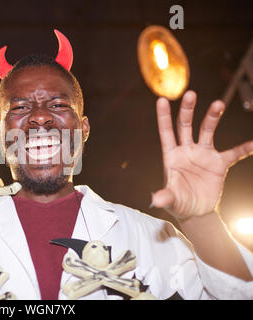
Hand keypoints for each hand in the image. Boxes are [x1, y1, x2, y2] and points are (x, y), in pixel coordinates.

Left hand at [151, 91, 252, 220]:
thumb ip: (165, 197)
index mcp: (172, 156)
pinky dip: (243, 149)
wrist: (196, 212)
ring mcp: (203, 155)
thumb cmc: (179, 203)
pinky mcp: (219, 164)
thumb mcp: (171, 200)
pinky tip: (252, 144)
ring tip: (218, 103)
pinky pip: (233, 154)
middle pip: (185, 126)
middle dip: (187, 110)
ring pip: (207, 131)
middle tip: (190, 94)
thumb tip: (155, 200)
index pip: (166, 132)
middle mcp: (187, 151)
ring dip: (212, 117)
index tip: (161, 99)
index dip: (164, 117)